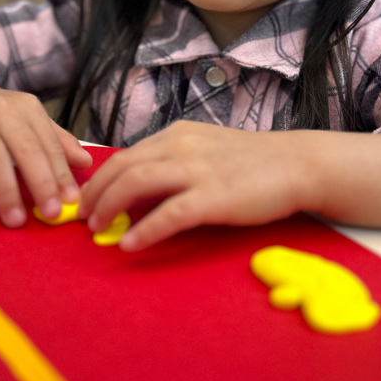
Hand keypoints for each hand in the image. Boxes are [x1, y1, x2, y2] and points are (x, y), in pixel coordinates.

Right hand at [0, 85, 91, 227]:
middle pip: (24, 149)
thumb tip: (86, 162)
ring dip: (5, 192)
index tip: (71, 200)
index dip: (60, 173)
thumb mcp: (29, 120)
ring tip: (15, 220)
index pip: (47, 143)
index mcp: (26, 107)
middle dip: (40, 183)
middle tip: (50, 214)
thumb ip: (57, 141)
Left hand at [79, 122, 306, 250]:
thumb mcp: (206, 150)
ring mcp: (197, 170)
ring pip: (135, 183)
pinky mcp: (213, 197)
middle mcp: (181, 147)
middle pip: (121, 167)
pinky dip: (144, 230)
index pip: (125, 155)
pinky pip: (168, 215)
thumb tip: (137, 188)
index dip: (99, 179)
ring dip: (109, 208)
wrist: (297, 164)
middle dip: (95, 194)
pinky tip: (130, 244)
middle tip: (83, 218)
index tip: (87, 200)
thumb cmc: (253, 162)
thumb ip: (173, 163)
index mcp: (177, 135)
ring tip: (98, 229)